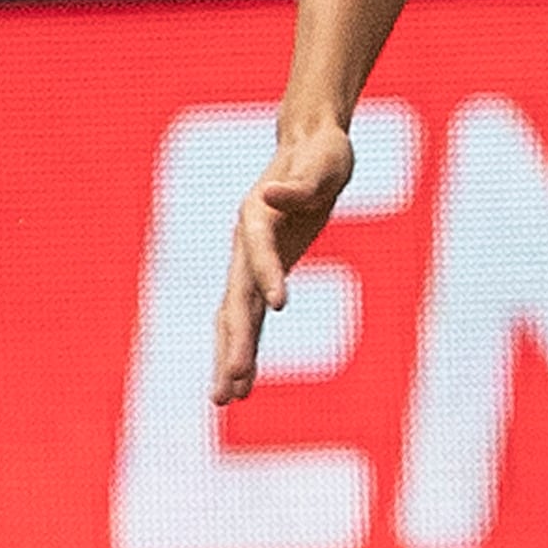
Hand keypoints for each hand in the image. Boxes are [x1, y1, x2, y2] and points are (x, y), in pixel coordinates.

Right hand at [209, 117, 357, 407]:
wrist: (309, 147)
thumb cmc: (322, 153)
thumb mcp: (324, 161)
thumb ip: (301, 182)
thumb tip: (272, 193)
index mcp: (257, 214)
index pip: (259, 250)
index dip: (268, 275)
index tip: (280, 305)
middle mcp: (244, 244)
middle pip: (236, 298)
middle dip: (234, 343)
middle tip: (230, 385)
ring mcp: (249, 263)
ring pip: (234, 317)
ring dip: (230, 357)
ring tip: (223, 400)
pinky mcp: (263, 275)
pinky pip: (250, 318)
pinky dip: (246, 348)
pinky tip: (243, 384)